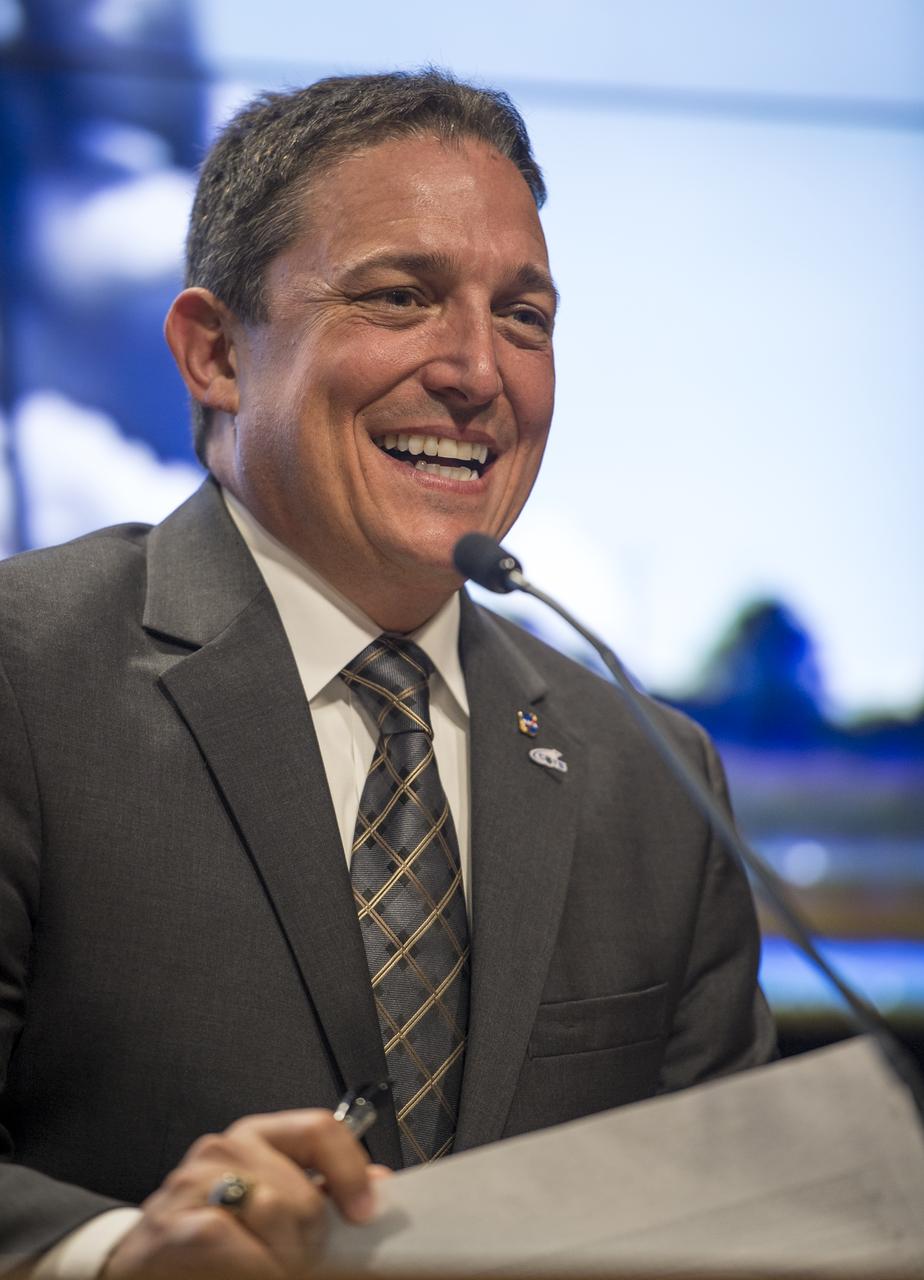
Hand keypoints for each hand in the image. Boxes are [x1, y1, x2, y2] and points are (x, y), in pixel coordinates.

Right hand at [103, 1108, 386, 1277]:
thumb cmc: (211, 1229)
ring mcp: (195, 1181)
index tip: (365, 1214)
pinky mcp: (173, 1224)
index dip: (350, 1172)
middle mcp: (226, 1147)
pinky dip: (251, 1268)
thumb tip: (378, 1184)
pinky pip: (230, 1241)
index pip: (319, 1130)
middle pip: (302, 1193)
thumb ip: (317, 1189)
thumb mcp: (269, 1199)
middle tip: (294, 1263)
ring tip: (268, 1269)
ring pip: (273, 1214)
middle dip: (308, 1243)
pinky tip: (245, 1273)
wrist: (141, 1262)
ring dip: (280, 1260)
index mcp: (258, 1136)